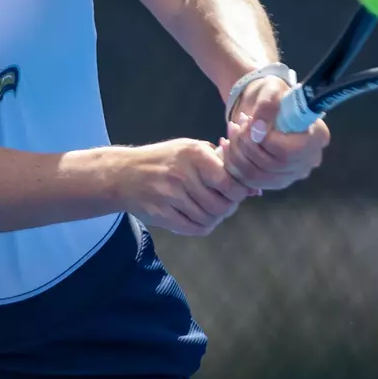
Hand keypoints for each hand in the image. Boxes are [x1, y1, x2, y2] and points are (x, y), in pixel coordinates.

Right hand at [118, 139, 256, 235]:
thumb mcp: (191, 149)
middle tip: (223, 203)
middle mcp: (182, 174)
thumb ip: (221, 164)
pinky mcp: (161, 214)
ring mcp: (170, 196)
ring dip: (213, 218)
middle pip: (221, 206)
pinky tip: (197, 217)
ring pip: (209, 219)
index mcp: (194, 155)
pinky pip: (193, 228)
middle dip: (227, 208)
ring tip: (208, 209)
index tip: (236, 192)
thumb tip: (254, 189)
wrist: (123, 174)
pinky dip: (201, 226)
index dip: (239, 193)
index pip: (229, 182)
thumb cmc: (164, 160)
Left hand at [219, 75, 329, 191]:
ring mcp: (291, 175)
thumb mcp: (272, 88)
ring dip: (235, 153)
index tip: (249, 121)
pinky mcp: (273, 182)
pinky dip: (232, 163)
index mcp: (317, 137)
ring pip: (255, 176)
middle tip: (236, 125)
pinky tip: (228, 145)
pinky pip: (247, 182)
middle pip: (270, 167)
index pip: (286, 152)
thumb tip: (257, 126)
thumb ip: (267, 104)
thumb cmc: (274, 95)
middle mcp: (308, 162)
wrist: (266, 106)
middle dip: (245, 144)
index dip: (262, 140)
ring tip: (232, 132)